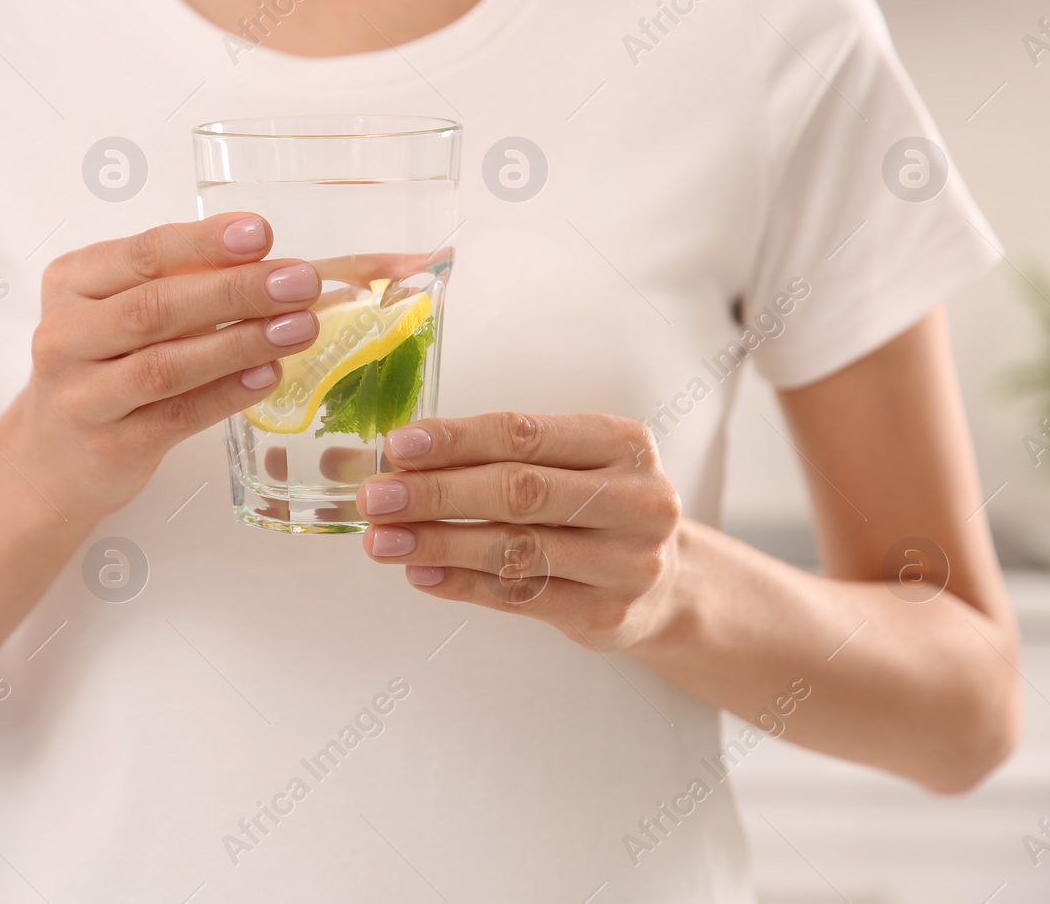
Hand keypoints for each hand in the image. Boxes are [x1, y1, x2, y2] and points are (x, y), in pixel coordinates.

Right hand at [8, 213, 320, 520]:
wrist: (53, 456)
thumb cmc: (103, 367)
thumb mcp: (123, 310)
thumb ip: (180, 282)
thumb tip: (266, 262)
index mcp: (72, 283)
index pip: (143, 254)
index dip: (203, 242)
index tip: (260, 233)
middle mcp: (66, 336)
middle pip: (156, 308)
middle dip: (236, 291)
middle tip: (299, 283)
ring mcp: (83, 396)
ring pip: (166, 365)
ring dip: (240, 343)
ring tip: (299, 328)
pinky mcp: (110, 446)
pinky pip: (176, 416)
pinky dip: (226, 393)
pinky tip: (268, 375)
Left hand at [356, 412, 686, 651]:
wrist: (672, 584)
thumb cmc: (598, 510)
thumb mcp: (566, 465)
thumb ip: (484, 456)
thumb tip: (377, 457)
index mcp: (622, 444)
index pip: (524, 434)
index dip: (456, 440)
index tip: (398, 447)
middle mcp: (635, 500)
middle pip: (519, 492)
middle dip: (437, 493)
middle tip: (377, 498)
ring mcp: (628, 562)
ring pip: (516, 548)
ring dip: (438, 543)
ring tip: (384, 541)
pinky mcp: (608, 615)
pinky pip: (520, 597)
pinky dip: (462, 584)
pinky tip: (422, 574)